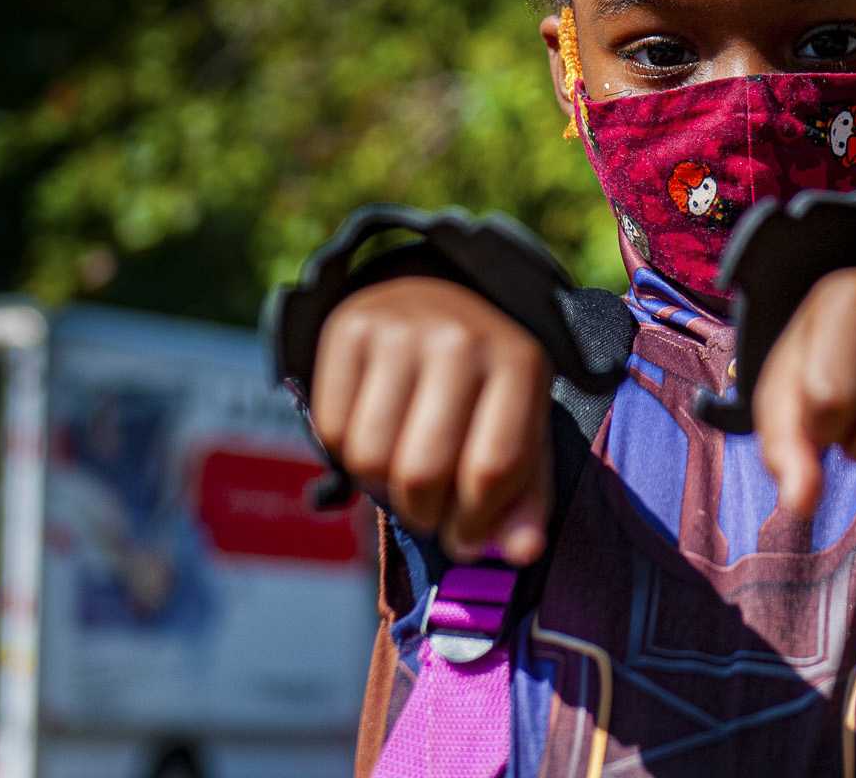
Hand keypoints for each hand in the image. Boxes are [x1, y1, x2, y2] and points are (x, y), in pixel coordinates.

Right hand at [311, 275, 553, 563]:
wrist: (431, 302)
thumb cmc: (481, 390)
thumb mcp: (519, 431)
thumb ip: (525, 499)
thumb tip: (520, 553)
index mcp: (520, 364)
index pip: (493, 469)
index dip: (474, 523)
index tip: (466, 535)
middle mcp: (461, 339)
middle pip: (423, 472)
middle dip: (423, 514)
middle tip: (428, 509)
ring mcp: (401, 329)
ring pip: (370, 459)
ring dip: (381, 489)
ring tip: (401, 470)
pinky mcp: (347, 329)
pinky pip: (331, 432)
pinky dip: (346, 455)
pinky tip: (373, 434)